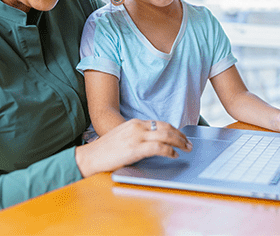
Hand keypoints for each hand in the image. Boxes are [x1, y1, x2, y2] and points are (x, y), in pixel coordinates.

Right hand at [74, 119, 192, 177]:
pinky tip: (174, 155)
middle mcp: (137, 127)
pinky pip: (159, 147)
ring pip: (165, 135)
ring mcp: (136, 137)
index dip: (173, 130)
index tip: (181, 136)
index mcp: (134, 123)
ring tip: (186, 148)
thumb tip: (153, 143)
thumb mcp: (123, 136)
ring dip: (179, 142)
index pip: (159, 123)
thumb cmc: (105, 151)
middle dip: (180, 135)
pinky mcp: (135, 149)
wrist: (90, 157)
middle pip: (166, 127)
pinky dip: (169, 151)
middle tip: (189, 143)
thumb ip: (137, 136)